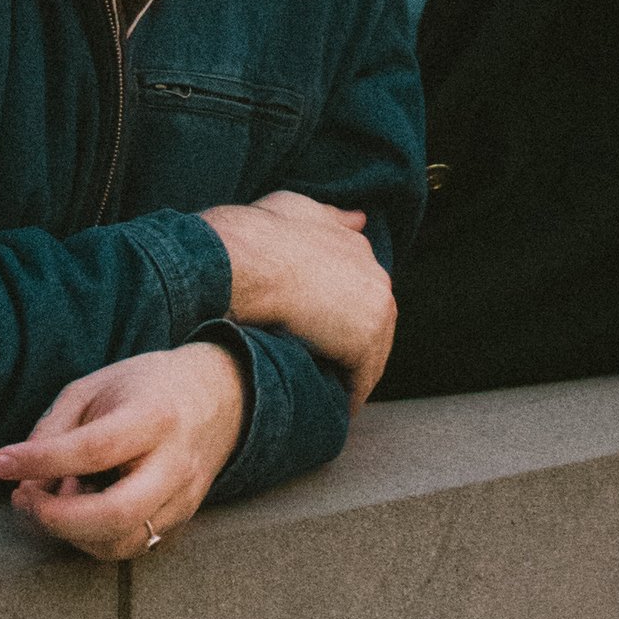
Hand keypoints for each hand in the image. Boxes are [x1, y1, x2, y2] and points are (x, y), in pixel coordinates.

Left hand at [0, 342, 247, 559]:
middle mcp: (175, 464)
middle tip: (24, 498)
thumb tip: (23, 477)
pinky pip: (131, 545)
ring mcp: (183, 499)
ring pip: (122, 542)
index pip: (94, 449)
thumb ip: (55, 428)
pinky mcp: (181, 520)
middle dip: (57, 519)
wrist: (219, 397)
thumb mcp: (94, 387)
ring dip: (71, 532)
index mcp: (155, 416)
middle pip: (116, 514)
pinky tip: (76, 508)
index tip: (0, 463)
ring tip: (48, 499)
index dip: (41, 460)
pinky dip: (92, 537)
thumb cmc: (145, 387)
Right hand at [203, 187, 395, 407]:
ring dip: (348, 373)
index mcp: (357, 246)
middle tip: (323, 369)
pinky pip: (360, 380)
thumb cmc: (253, 237)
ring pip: (370, 353)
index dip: (339, 314)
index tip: (321, 332)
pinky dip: (346, 396)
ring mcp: (376, 309)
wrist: (242, 263)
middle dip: (349, 345)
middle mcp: (376, 274)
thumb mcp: (294, 208)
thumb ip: (329, 217)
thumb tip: (360, 218)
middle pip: (371, 323)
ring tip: (324, 394)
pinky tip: (330, 409)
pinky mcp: (365, 344)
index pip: (359, 291)